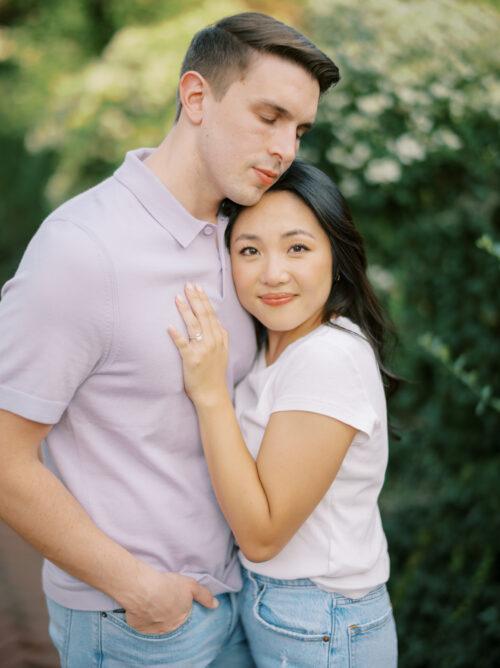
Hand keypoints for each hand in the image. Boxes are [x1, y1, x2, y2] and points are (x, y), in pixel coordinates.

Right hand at [118, 564, 217, 634]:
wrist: (144, 590)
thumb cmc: (168, 586)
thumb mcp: (191, 586)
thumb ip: (204, 596)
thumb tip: (216, 605)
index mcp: (182, 618)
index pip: (183, 616)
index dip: (179, 606)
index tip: (174, 598)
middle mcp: (168, 628)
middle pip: (170, 621)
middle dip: (168, 613)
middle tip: (163, 599)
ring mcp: (153, 630)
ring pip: (156, 624)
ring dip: (155, 615)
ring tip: (151, 601)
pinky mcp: (138, 627)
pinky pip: (141, 623)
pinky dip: (141, 616)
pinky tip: (141, 605)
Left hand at [168, 283, 228, 405]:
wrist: (212, 393)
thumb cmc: (214, 373)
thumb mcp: (223, 351)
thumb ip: (219, 336)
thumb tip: (215, 321)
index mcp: (220, 338)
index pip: (211, 314)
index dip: (204, 299)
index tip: (197, 287)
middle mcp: (213, 342)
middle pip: (203, 315)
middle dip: (195, 299)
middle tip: (188, 285)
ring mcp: (203, 350)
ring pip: (194, 326)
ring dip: (186, 311)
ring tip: (178, 298)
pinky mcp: (192, 360)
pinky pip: (183, 345)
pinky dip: (176, 335)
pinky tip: (169, 327)